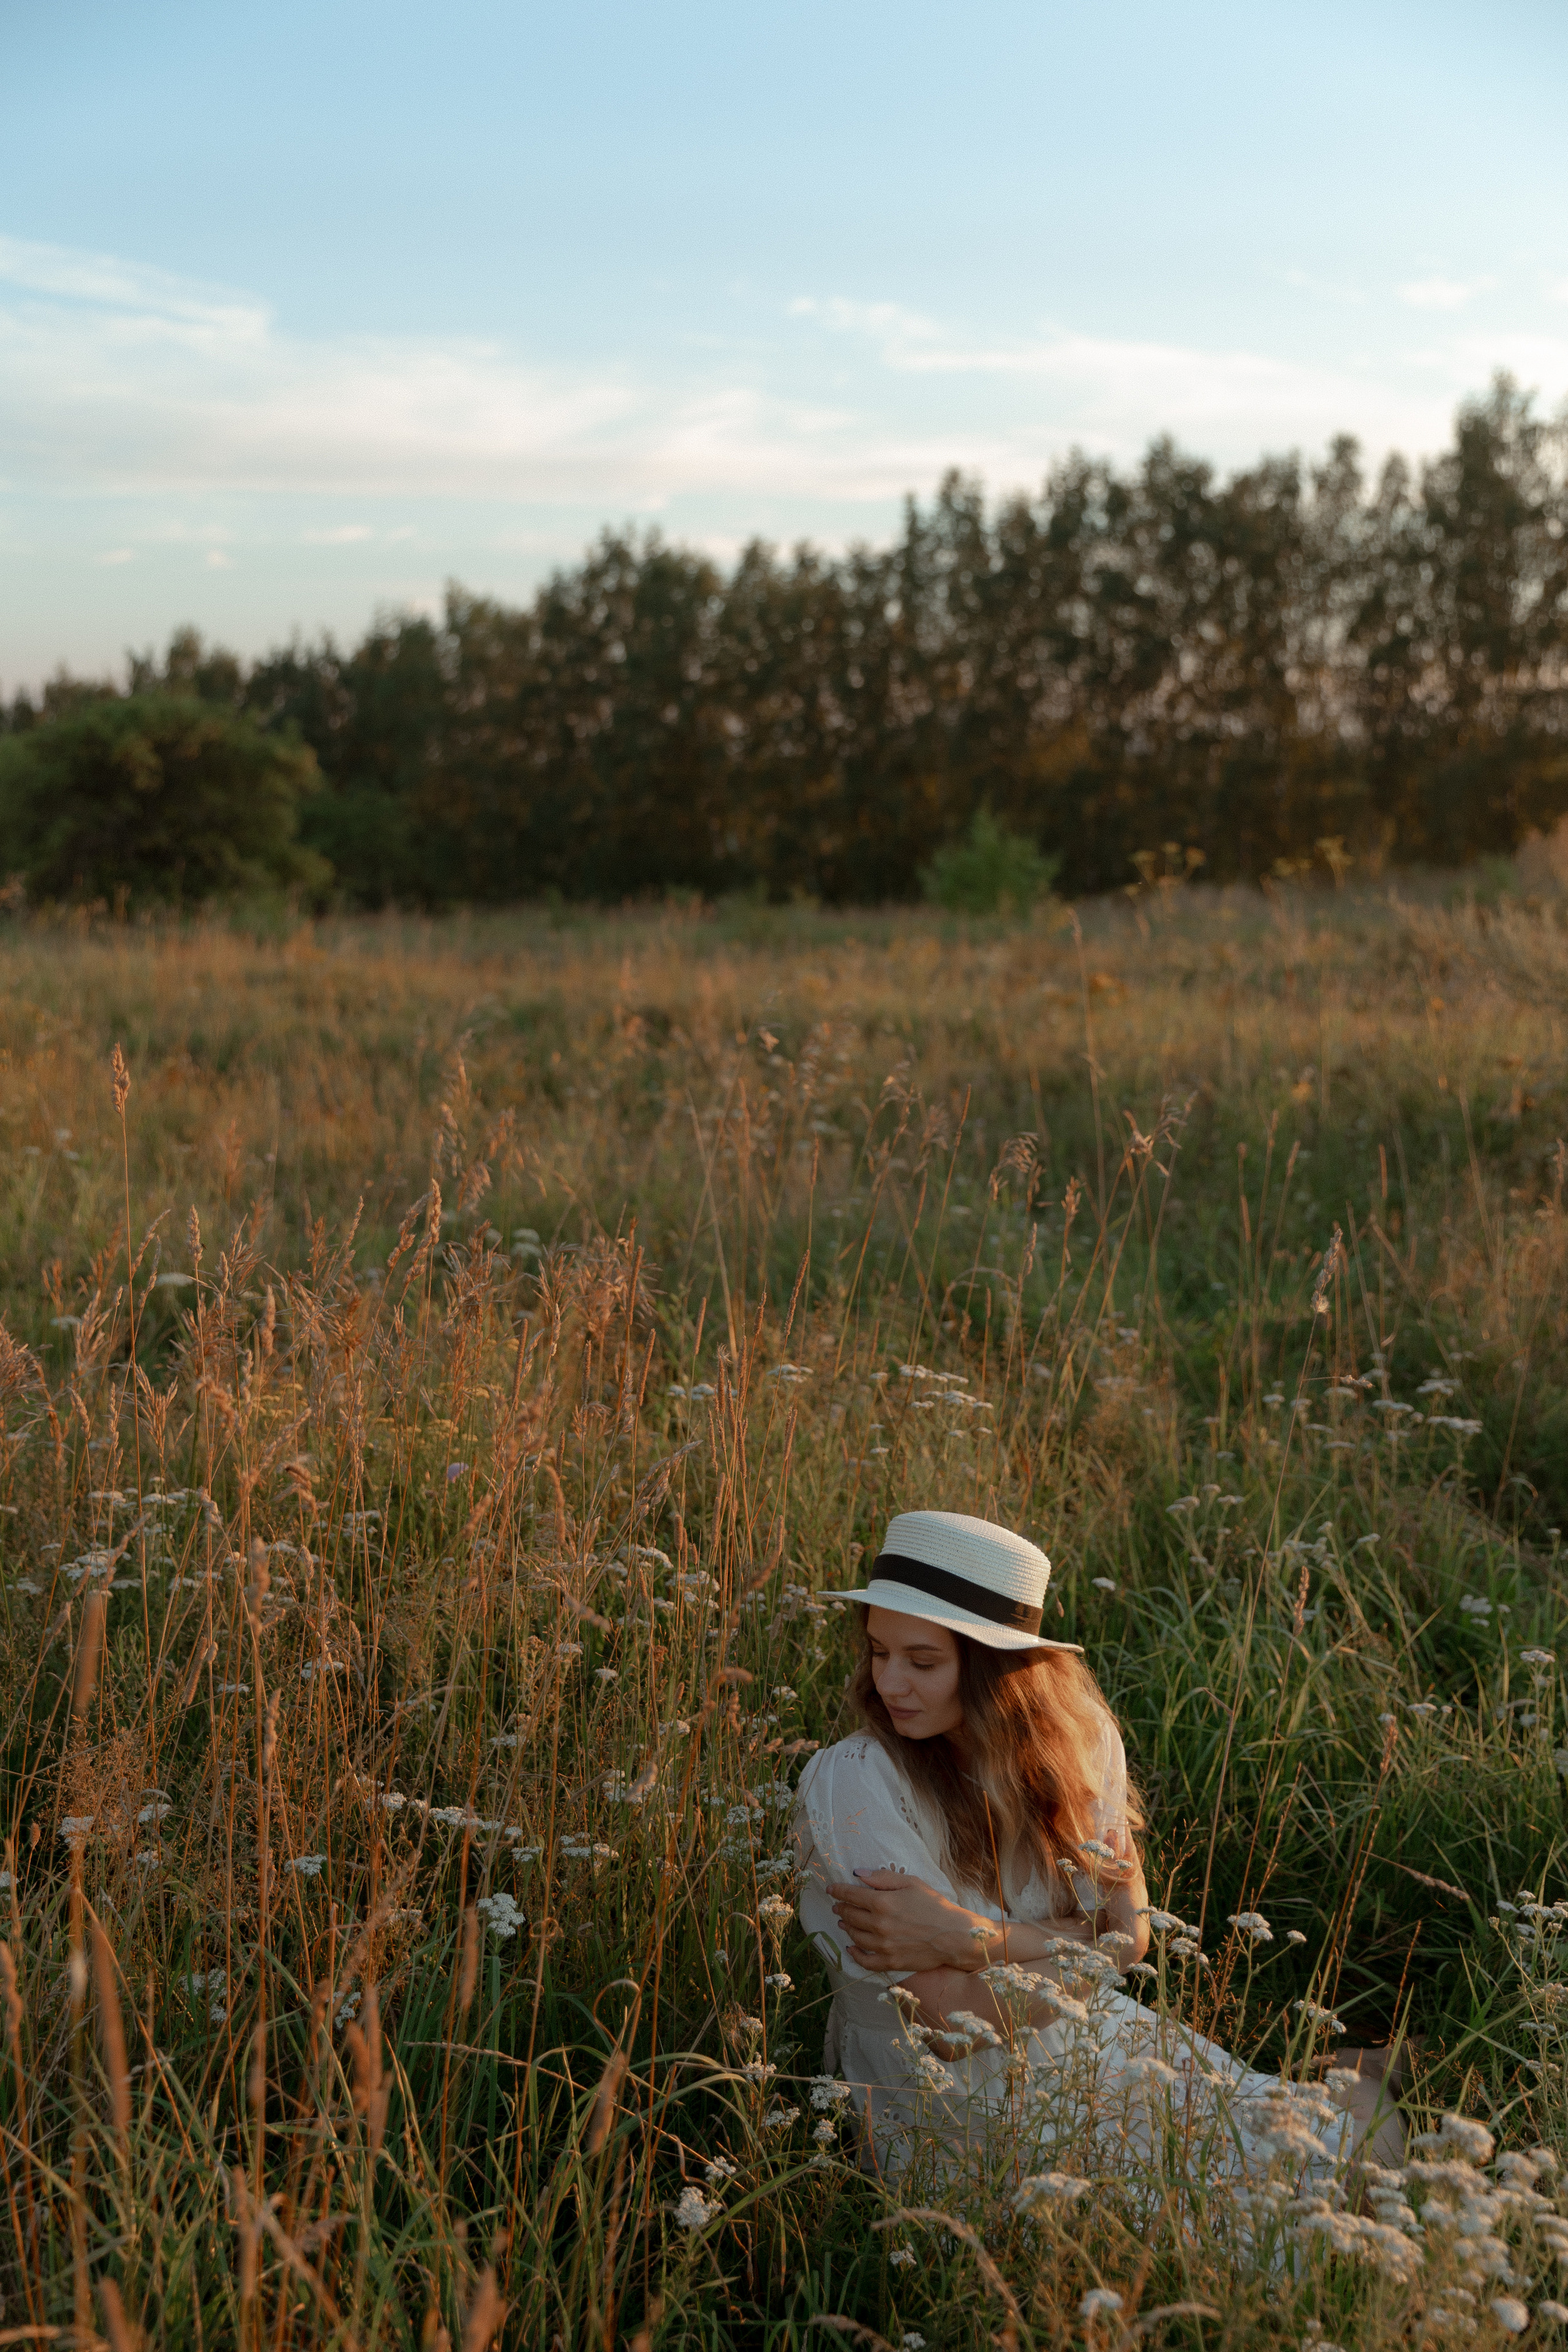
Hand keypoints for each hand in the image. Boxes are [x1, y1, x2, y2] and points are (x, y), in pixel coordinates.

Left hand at [827, 1869, 986, 1973]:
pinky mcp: (890, 1962)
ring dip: (847, 1927)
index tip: (831, 1889)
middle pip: (851, 1915)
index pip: (851, 1895)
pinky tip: (851, 1948)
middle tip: (837, 1905)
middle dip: (841, 1908)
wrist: (953, 1935)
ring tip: (843, 1922)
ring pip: (855, 1936)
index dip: (838, 1891)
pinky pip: (865, 1960)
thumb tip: (857, 1873)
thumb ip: (882, 1878)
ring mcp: (883, 1946)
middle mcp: (879, 1925)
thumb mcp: (911, 1883)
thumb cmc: (934, 1905)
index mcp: (882, 1902)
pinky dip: (855, 1954)